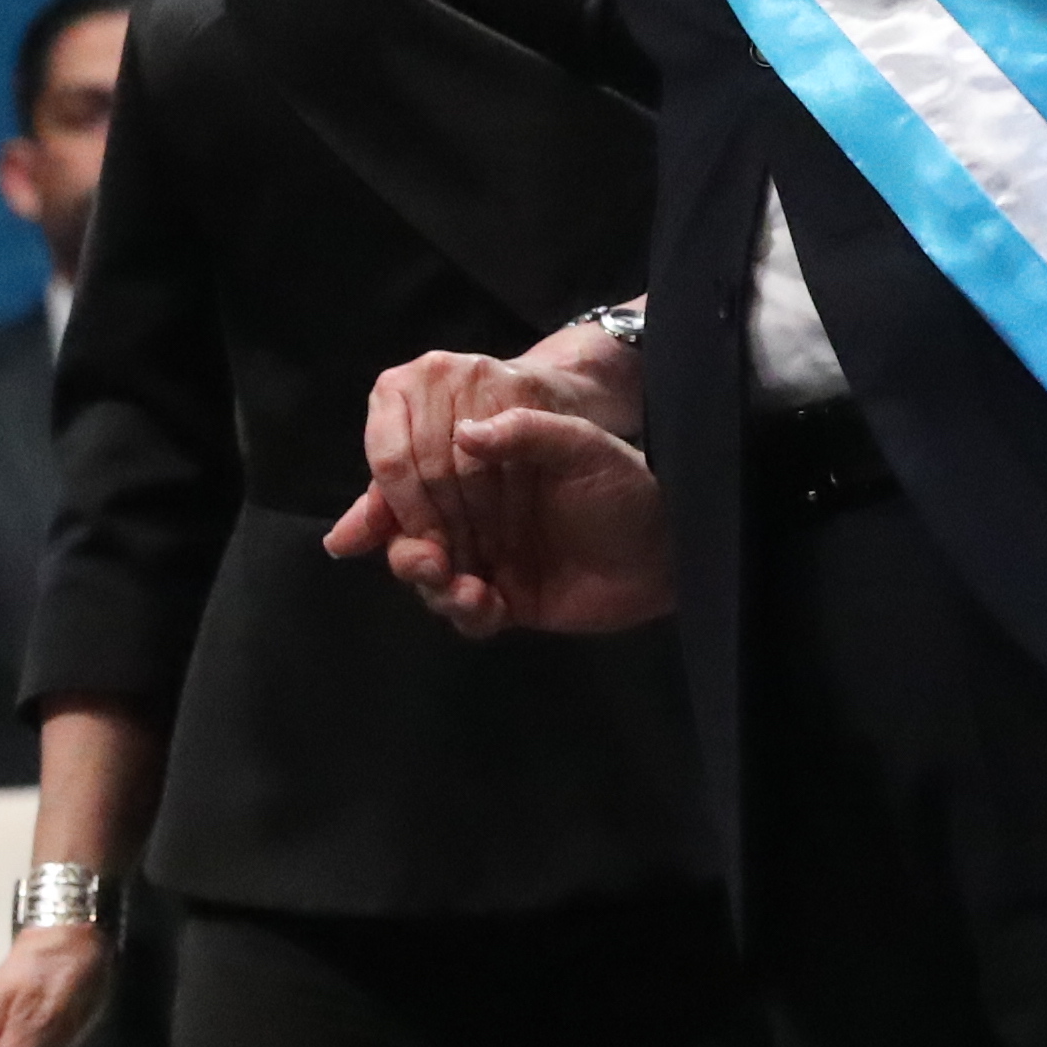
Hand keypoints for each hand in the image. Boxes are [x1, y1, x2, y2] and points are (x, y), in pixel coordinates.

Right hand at [326, 324, 672, 634]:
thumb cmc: (626, 485)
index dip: (390, 496)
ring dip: (432, 584)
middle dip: (405, 548)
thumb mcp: (583, 446)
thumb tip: (464, 433)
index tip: (377, 514)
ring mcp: (489, 558)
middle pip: (410, 531)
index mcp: (486, 467)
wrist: (668, 549)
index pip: (417, 475)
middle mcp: (478, 512)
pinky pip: (465, 614)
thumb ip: (528, 432)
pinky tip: (488, 604)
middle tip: (426, 558)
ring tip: (461, 586)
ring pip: (430, 576)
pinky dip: (466, 612)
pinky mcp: (506, 601)